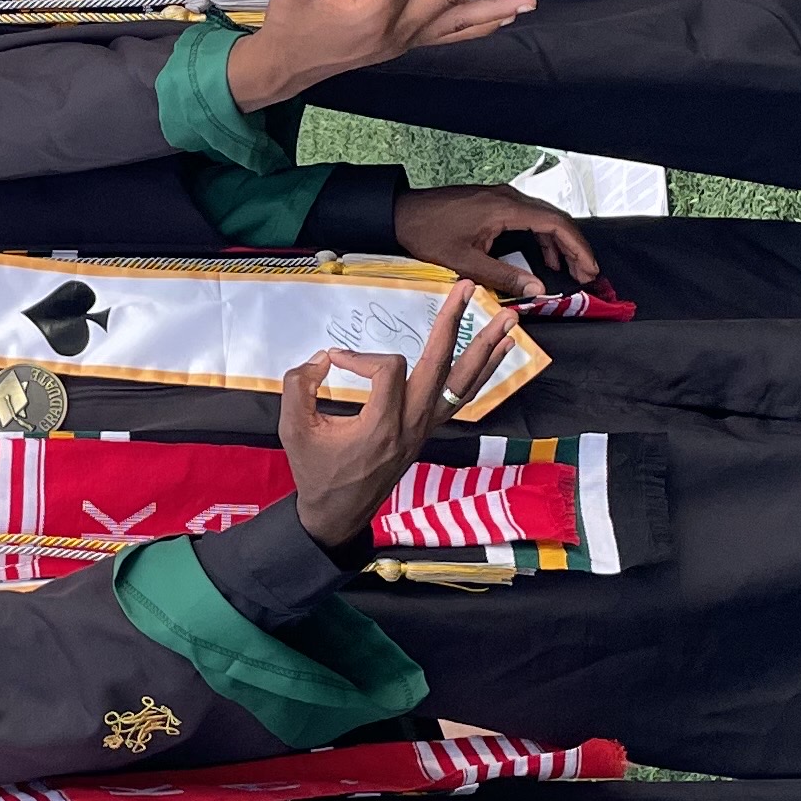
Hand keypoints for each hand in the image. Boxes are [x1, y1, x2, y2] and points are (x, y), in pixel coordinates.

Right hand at [222, 0, 533, 108]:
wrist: (283, 65)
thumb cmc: (289, 20)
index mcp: (374, 15)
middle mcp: (397, 32)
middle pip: (450, 0)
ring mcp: (403, 42)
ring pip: (456, 26)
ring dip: (493, 12)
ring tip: (526, 2)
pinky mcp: (401, 45)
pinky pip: (446, 37)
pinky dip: (473, 28)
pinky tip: (495, 21)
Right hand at [276, 283, 516, 549]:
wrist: (338, 513)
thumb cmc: (315, 473)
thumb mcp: (293, 429)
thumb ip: (299, 386)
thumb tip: (323, 359)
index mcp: (381, 427)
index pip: (386, 369)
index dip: (359, 356)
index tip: (332, 361)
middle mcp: (411, 426)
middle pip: (441, 366)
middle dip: (453, 323)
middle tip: (466, 286)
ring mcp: (425, 429)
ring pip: (463, 383)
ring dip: (486, 348)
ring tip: (508, 317)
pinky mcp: (428, 429)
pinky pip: (463, 396)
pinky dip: (483, 371)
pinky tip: (500, 349)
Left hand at [391, 184, 599, 300]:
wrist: (401, 213)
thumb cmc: (429, 235)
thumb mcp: (467, 262)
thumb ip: (505, 276)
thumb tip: (538, 290)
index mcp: (506, 208)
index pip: (556, 224)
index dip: (578, 248)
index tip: (590, 269)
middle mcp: (509, 198)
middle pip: (555, 219)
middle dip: (575, 247)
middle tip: (587, 274)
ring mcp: (501, 197)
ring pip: (543, 218)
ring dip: (560, 243)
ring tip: (571, 270)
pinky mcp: (494, 202)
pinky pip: (528, 217)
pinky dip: (542, 236)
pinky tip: (544, 257)